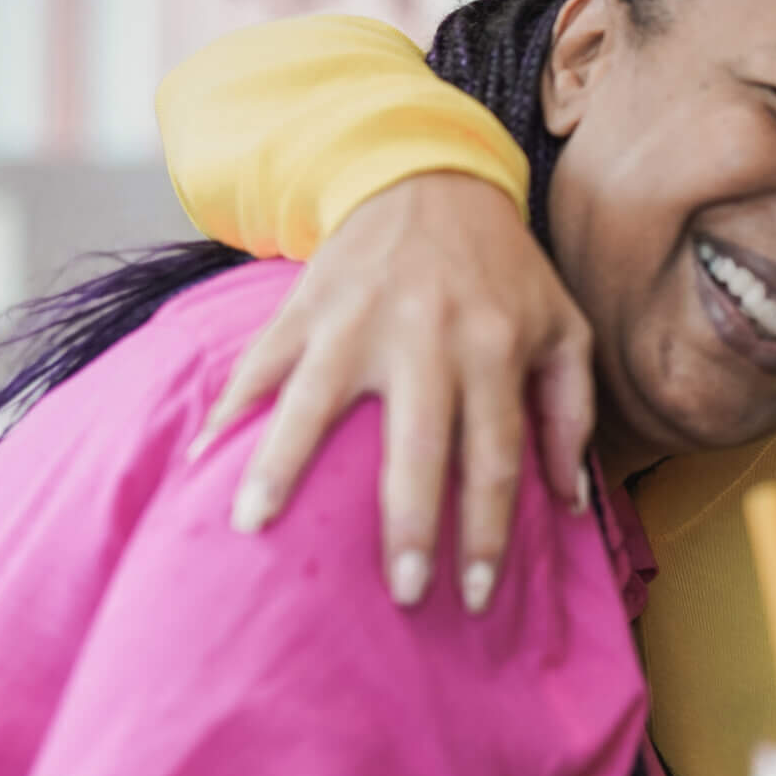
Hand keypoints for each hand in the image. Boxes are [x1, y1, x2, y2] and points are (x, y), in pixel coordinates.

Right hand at [195, 172, 593, 610]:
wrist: (432, 180)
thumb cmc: (506, 273)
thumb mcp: (564, 329)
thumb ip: (572, 415)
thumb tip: (571, 504)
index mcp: (494, 349)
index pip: (494, 459)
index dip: (489, 532)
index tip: (478, 595)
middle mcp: (426, 338)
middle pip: (416, 447)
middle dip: (410, 526)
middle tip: (402, 595)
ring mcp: (356, 321)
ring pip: (313, 404)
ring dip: (280, 469)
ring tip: (251, 529)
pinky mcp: (305, 306)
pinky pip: (260, 365)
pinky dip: (228, 409)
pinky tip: (202, 460)